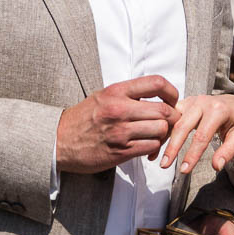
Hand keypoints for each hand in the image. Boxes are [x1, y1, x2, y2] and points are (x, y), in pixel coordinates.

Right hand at [57, 76, 180, 173]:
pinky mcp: (120, 151)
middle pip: (164, 111)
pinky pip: (151, 147)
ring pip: (160, 130)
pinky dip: (154, 148)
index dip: (171, 92)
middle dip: (173, 117)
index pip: (156, 83)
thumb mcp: (103, 96)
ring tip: (157, 136)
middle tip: (170, 122)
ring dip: (164, 135)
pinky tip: (148, 147)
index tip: (172, 100)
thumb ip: (128, 94)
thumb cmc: (83, 118)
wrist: (60, 141)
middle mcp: (119, 109)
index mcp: (116, 91)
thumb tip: (157, 95)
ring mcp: (120, 131)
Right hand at [159, 94, 233, 174]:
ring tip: (154, 156)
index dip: (192, 155)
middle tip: (164, 166)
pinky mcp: (184, 103)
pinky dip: (162, 130)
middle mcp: (202, 102)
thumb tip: (216, 167)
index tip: (184, 170)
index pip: (202, 136)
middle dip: (172, 148)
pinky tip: (155, 144)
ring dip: (162, 138)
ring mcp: (191, 100)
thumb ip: (228, 151)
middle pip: (182, 126)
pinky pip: (170, 116)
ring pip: (172, 120)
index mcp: (218, 109)